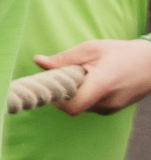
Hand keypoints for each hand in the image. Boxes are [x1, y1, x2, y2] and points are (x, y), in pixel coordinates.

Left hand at [35, 41, 150, 114]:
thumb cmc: (121, 52)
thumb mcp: (91, 49)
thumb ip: (64, 59)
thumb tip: (38, 61)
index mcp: (102, 85)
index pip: (71, 106)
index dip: (57, 99)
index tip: (53, 84)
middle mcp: (107, 102)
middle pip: (74, 106)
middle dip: (65, 92)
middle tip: (66, 75)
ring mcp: (111, 109)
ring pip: (82, 106)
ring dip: (76, 93)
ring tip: (85, 75)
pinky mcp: (113, 110)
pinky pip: (91, 106)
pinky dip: (86, 95)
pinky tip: (94, 81)